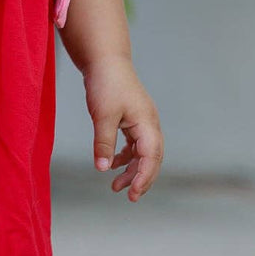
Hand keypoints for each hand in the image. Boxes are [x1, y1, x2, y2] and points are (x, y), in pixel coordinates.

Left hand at [83, 54, 163, 201]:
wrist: (104, 60)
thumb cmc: (106, 84)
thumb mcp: (103, 116)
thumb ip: (104, 143)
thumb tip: (103, 169)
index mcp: (147, 123)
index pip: (151, 157)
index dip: (143, 178)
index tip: (132, 194)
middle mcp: (149, 124)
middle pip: (152, 158)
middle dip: (141, 178)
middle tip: (127, 195)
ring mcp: (142, 121)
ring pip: (143, 153)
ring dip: (132, 169)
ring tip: (115, 186)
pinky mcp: (133, 118)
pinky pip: (135, 144)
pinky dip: (126, 157)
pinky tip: (112, 164)